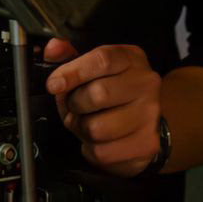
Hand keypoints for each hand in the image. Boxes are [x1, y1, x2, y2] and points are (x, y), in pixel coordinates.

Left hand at [44, 39, 161, 177]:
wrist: (146, 119)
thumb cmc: (112, 91)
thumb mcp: (92, 67)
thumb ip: (69, 56)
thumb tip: (53, 48)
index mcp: (130, 59)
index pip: (102, 60)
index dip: (73, 72)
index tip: (54, 84)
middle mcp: (146, 83)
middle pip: (98, 95)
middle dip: (74, 104)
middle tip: (74, 106)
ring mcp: (150, 115)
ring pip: (97, 128)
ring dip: (81, 128)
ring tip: (85, 123)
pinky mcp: (146, 144)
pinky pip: (102, 152)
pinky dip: (91, 149)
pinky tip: (98, 139)